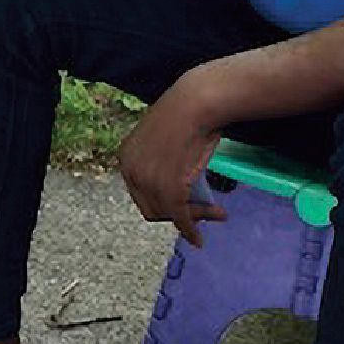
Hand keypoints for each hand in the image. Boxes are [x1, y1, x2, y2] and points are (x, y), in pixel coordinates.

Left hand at [117, 78, 226, 246]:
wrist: (195, 103)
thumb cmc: (186, 116)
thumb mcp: (163, 142)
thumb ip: (160, 164)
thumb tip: (173, 189)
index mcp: (126, 157)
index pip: (139, 193)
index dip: (161, 203)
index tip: (183, 204)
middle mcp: (131, 170)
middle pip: (151, 207)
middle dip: (177, 213)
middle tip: (202, 211)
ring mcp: (149, 181)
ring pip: (169, 214)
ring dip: (193, 219)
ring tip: (217, 214)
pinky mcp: (170, 188)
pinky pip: (180, 217)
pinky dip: (190, 231)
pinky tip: (198, 240)